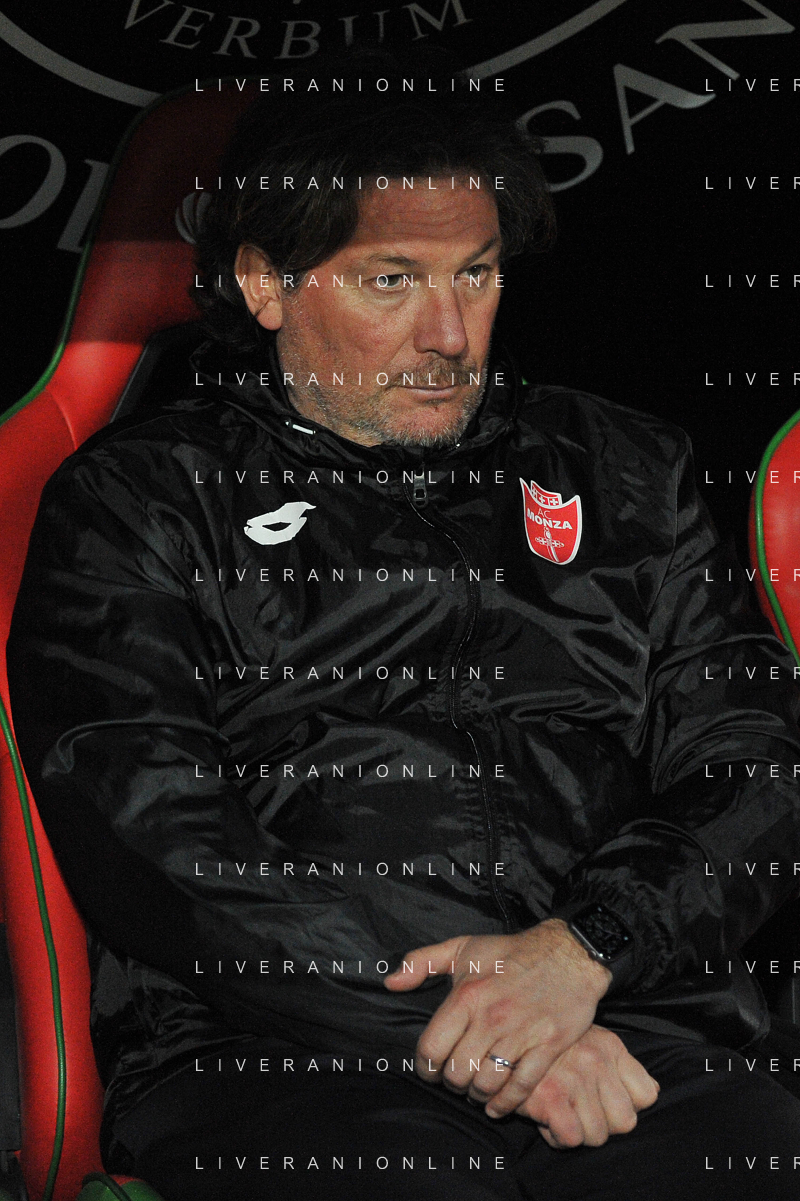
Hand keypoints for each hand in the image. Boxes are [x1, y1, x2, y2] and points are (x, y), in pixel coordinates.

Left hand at [384, 918, 611, 1117]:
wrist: (569, 953)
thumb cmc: (511, 952)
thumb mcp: (463, 947)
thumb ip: (421, 961)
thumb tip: (391, 982)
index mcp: (467, 996)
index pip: (431, 1049)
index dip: (425, 1067)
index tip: (430, 1068)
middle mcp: (491, 1018)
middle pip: (457, 1072)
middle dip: (451, 1081)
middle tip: (455, 1077)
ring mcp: (521, 1034)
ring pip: (486, 1084)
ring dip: (476, 1093)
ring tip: (474, 1088)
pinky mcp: (548, 1047)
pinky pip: (521, 1087)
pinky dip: (506, 1104)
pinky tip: (497, 1104)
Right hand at [520, 1025, 659, 1147]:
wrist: (504, 1034)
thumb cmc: (549, 1043)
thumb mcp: (593, 1040)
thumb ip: (623, 1066)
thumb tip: (654, 1092)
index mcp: (610, 1047)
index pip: (647, 1095)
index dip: (628, 1105)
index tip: (606, 1101)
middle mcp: (596, 1061)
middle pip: (625, 1122)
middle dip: (603, 1123)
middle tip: (579, 1110)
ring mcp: (574, 1079)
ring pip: (598, 1135)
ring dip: (578, 1131)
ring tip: (560, 1111)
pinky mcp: (550, 1097)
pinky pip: (572, 1138)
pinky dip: (557, 1136)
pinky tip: (546, 1118)